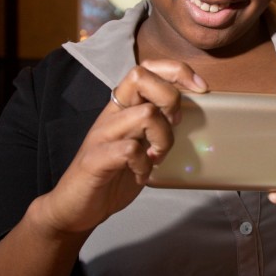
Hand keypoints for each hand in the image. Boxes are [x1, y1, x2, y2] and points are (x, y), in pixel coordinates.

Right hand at [34, 60, 207, 235]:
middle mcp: (112, 114)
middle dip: (170, 100)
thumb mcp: (141, 145)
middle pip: (141, 77)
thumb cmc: (112, 176)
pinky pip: (131, 149)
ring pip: (145, 114)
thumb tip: (191, 117)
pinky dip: (144, 165)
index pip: (146, 68)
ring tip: (156, 159)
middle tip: (172, 128)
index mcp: (123, 108)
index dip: (177, 71)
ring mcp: (102, 135)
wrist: (75, 207)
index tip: (200, 89)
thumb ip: (158, 128)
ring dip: (163, 139)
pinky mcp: (96, 159)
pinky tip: (141, 176)